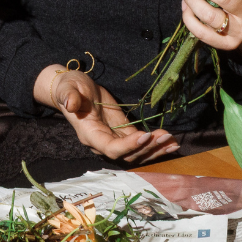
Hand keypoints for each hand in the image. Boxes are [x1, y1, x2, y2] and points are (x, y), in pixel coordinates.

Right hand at [36, 66, 179, 163]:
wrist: (73, 89)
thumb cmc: (70, 87)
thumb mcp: (67, 88)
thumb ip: (68, 96)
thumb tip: (70, 104)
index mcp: (89, 134)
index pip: (111, 148)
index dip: (129, 146)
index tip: (145, 135)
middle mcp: (103, 143)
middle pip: (128, 155)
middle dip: (148, 147)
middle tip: (165, 137)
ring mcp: (114, 139)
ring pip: (137, 153)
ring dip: (156, 149)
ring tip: (173, 142)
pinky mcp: (123, 132)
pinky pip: (140, 143)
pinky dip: (156, 144)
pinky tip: (171, 142)